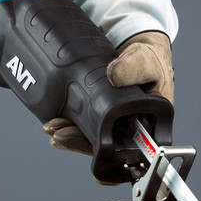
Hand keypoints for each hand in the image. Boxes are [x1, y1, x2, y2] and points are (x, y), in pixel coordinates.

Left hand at [42, 31, 173, 154]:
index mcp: (144, 124)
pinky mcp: (97, 109)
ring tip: (51, 128)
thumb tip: (113, 76)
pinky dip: (68, 123)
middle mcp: (127, 126)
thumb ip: (133, 67)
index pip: (125, 145)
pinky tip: (53, 122)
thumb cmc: (149, 59)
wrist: (137, 49)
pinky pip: (82, 122)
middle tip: (58, 134)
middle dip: (77, 141)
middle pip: (102, 143)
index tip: (84, 147)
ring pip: (89, 134)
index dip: (104, 151)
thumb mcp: (145, 61)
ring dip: (69, 134)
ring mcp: (110, 119)